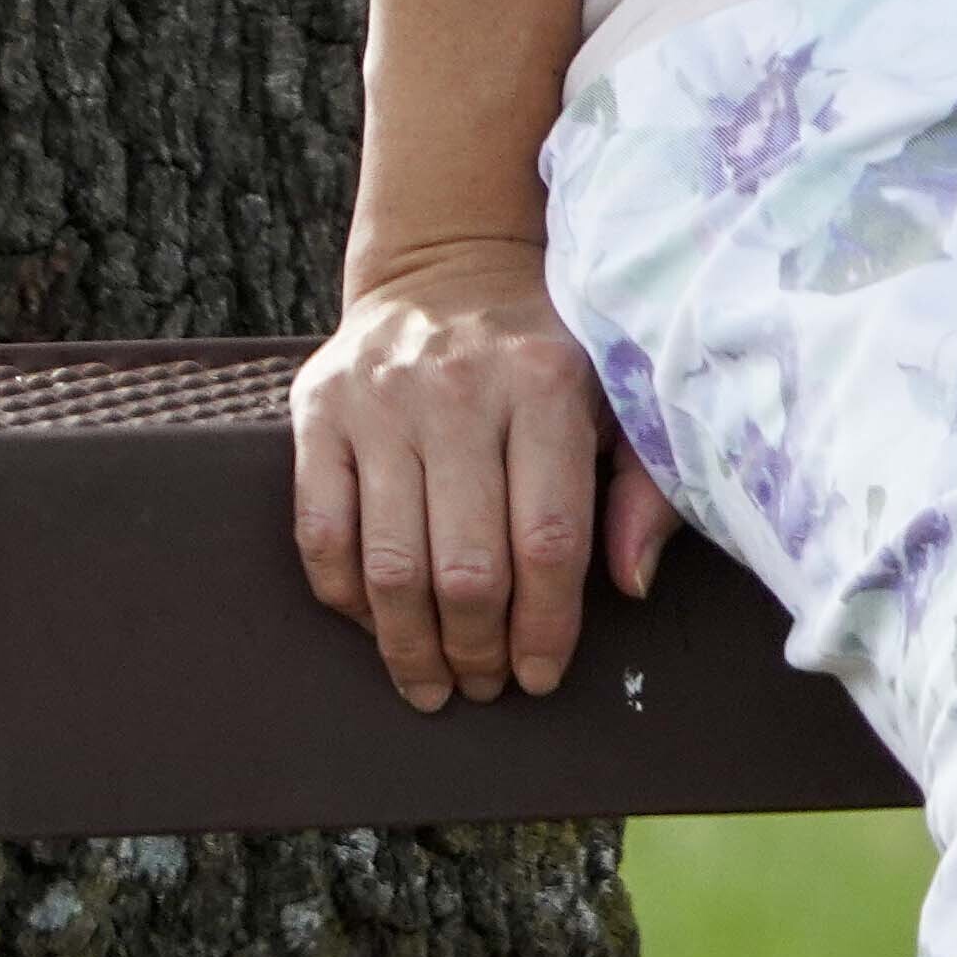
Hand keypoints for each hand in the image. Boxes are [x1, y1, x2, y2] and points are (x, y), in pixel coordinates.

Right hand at [290, 242, 670, 714]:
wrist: (449, 268)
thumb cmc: (551, 357)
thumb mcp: (621, 402)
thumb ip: (640, 490)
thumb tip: (632, 583)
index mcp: (547, 388)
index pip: (548, 540)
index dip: (545, 626)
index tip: (540, 677)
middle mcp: (459, 393)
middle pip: (464, 565)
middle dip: (475, 648)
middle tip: (485, 687)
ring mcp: (379, 403)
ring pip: (387, 562)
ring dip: (408, 643)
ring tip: (431, 682)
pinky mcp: (317, 411)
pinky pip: (320, 531)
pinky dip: (345, 597)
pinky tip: (377, 626)